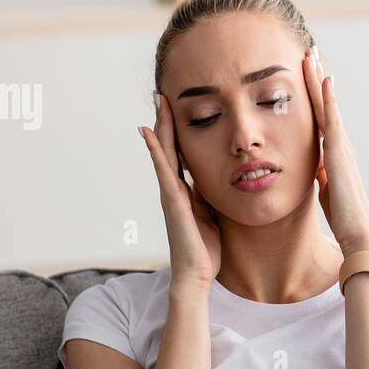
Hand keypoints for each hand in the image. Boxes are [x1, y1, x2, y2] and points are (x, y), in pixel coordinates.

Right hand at [140, 93, 222, 286]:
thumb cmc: (206, 248)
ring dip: (160, 126)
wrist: (198, 274)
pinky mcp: (172, 201)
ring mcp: (170, 193)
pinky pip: (163, 170)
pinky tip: (148, 131)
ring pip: (163, 152)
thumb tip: (219, 180)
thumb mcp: (212, 214)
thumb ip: (210, 196)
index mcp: (185, 191)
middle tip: (162, 93)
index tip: (178, 106)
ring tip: (157, 101)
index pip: (180, 154)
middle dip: (166, 120)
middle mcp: (173, 188)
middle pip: (169, 147)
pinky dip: (155, 149)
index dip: (178, 131)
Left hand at [304, 47, 368, 255]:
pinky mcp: (339, 152)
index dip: (313, 94)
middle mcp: (340, 144)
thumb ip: (322, 173)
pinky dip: (328, 99)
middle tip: (308, 52)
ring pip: (327, 105)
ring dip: (319, 79)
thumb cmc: (343, 215)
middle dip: (315, 78)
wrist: (358, 231)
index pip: (319, 117)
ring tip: (311, 55)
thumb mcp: (326, 188)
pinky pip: (332, 120)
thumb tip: (314, 166)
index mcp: (334, 152)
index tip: (305, 73)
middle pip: (324, 104)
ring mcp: (341, 145)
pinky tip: (325, 79)